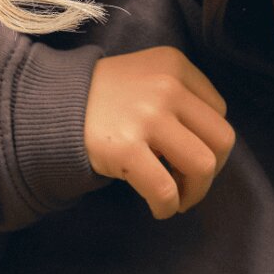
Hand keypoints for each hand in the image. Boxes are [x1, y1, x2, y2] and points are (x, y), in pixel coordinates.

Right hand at [83, 46, 235, 219]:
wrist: (51, 105)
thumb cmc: (106, 97)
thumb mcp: (147, 75)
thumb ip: (182, 95)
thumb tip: (211, 145)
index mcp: (174, 65)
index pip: (219, 111)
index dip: (209, 140)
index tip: (190, 155)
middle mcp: (166, 86)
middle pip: (222, 139)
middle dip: (212, 171)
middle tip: (190, 184)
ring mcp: (146, 117)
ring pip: (203, 166)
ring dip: (194, 192)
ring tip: (177, 198)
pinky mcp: (126, 149)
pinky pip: (165, 190)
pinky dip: (167, 207)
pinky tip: (158, 209)